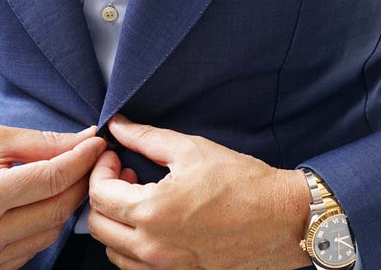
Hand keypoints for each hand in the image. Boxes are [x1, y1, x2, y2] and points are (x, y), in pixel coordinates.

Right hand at [0, 124, 106, 269]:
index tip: (96, 145)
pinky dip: (42, 228)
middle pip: (56, 210)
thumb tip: (84, 140)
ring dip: (64, 206)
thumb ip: (40, 142)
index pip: (51, 179)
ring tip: (64, 182)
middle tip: (88, 162)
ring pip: (49, 234)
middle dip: (79, 182)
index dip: (81, 160)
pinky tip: (39, 207)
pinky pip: (30, 252)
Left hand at [87, 115, 310, 269]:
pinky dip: (131, 246)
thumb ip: (146, 137)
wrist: (282, 219)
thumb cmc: (242, 182)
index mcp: (152, 211)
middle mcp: (153, 246)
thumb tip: (117, 126)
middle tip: (125, 173)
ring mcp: (166, 267)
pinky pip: (135, 267)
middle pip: (98, 225)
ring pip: (113, 251)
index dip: (100, 169)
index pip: (99, 194)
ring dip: (115, 222)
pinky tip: (152, 222)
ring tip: (139, 197)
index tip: (114, 155)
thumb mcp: (191, 149)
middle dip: (103, 194)